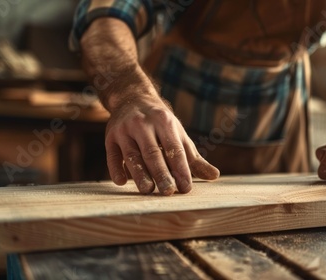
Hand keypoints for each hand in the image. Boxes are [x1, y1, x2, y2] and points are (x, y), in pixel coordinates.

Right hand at [105, 96, 219, 194]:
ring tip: (148, 190)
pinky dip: (115, 168)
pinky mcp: (109, 136)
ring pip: (132, 155)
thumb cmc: (161, 123)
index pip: (174, 149)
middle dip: (161, 173)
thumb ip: (194, 158)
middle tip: (168, 192)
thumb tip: (215, 176)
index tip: (185, 187)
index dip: (180, 169)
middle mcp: (143, 124)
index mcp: (165, 122)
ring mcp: (125, 129)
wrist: (132, 98)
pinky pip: (112, 154)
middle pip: (153, 153)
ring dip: (139, 174)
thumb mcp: (178, 134)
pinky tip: (121, 182)